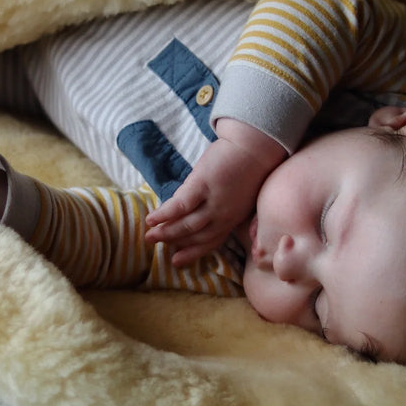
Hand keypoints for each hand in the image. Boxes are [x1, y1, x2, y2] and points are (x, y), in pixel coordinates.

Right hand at [145, 119, 284, 265]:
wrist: (255, 144)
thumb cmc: (250, 167)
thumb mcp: (242, 196)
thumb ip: (228, 209)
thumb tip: (207, 217)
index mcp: (234, 218)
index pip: (211, 241)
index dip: (193, 252)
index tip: (177, 261)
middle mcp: (225, 215)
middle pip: (197, 236)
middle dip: (176, 243)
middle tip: (157, 248)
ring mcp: (214, 201)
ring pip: (188, 224)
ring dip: (167, 232)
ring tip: (150, 236)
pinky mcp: (203, 184)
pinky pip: (180, 206)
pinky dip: (164, 214)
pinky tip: (151, 219)